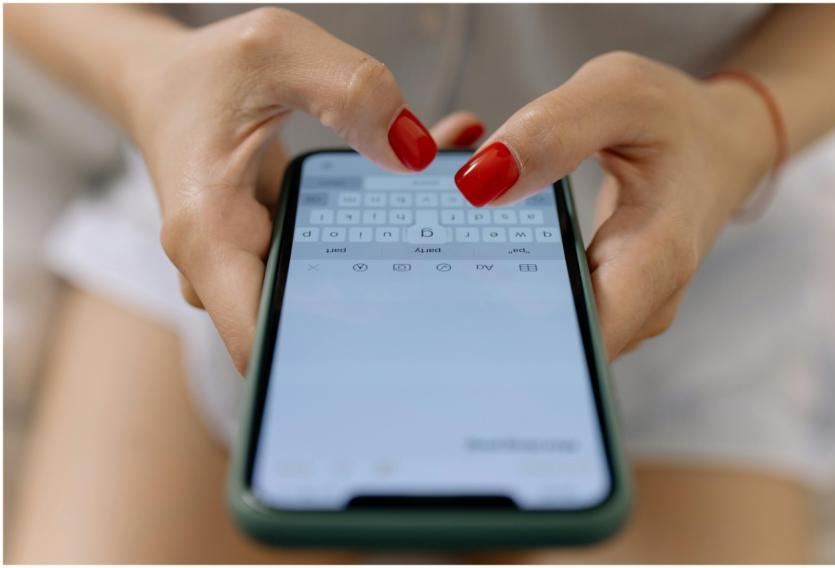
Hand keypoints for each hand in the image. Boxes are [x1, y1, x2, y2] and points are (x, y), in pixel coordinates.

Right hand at [119, 7, 483, 371]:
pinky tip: (421, 206)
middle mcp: (223, 270)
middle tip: (454, 276)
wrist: (165, 88)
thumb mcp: (275, 51)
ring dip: (385, 269)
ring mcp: (246, 271)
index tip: (396, 355)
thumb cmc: (205, 73)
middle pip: (306, 331)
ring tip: (448, 224)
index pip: (258, 344)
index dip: (322, 365)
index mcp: (208, 234)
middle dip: (380, 311)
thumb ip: (350, 92)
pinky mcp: (270, 259)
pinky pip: (325, 272)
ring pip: (323, 301)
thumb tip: (417, 156)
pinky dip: (370, 246)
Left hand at [454, 52, 775, 358]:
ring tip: (437, 256)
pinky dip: (506, 285)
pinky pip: (548, 312)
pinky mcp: (604, 304)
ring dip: (488, 300)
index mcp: (653, 260)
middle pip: (552, 349)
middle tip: (420, 276)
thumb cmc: (673, 119)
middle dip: (481, 318)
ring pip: (544, 335)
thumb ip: (551, 133)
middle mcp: (640, 306)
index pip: (581, 342)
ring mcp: (623, 313)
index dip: (513, 344)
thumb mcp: (618, 96)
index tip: (446, 316)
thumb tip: (476, 186)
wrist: (716, 145)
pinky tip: (470, 252)